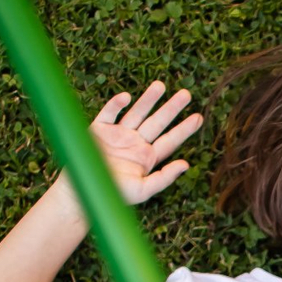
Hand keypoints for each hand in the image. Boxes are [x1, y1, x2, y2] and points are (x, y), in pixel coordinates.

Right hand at [58, 81, 203, 211]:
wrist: (82, 194)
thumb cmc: (114, 196)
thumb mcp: (143, 191)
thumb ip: (164, 178)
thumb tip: (186, 164)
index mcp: (147, 158)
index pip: (170, 141)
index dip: (184, 129)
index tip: (199, 117)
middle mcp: (135, 143)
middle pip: (158, 122)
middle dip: (172, 108)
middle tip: (187, 94)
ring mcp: (118, 134)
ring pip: (137, 113)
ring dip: (148, 99)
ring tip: (161, 85)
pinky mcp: (99, 129)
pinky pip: (109, 113)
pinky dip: (116, 105)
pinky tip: (126, 97)